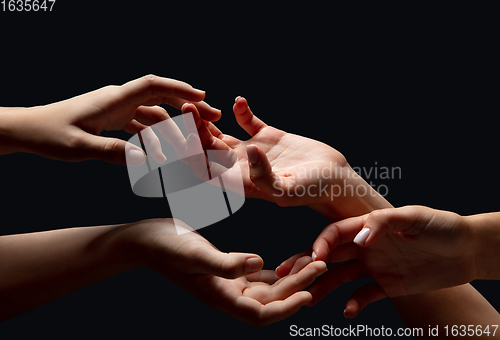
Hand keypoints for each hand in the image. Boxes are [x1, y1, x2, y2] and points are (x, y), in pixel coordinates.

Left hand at [4, 75, 219, 163]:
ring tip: (192, 140)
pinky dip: (155, 135)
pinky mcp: (111, 118)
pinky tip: (164, 151)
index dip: (180, 89)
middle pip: (160, 98)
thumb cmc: (50, 134)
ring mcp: (115, 108)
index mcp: (113, 99)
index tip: (204, 98)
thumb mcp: (80, 147)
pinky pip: (140, 124)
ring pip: (152, 114)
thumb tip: (146, 161)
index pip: (153, 86)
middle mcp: (118, 99)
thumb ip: (113, 152)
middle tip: (212, 119)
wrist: (28, 130)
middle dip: (187, 107)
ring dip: (173, 125)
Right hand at [127, 218, 326, 325]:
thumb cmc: (167, 247)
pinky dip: (276, 271)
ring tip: (311, 261)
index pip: (261, 314)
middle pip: (270, 301)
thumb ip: (226, 263)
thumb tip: (260, 264)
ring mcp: (227, 284)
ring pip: (267, 289)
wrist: (147, 240)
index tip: (310, 294)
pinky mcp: (227, 272)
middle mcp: (227, 295)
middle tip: (320, 265)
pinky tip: (288, 260)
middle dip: (297, 287)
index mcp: (220, 297)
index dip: (286, 308)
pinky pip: (258, 277)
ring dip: (290, 279)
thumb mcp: (195, 254)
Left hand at [180, 97, 352, 210]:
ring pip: (221, 134)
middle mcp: (241, 166)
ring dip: (208, 119)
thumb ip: (264, 177)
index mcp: (239, 182)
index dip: (191, 152)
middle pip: (207, 148)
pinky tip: (240, 101)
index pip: (205, 169)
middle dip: (193, 130)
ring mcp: (252, 150)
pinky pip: (248, 121)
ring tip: (198, 101)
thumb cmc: (313, 190)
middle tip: (186, 108)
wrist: (335, 179)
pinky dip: (241, 111)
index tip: (188, 133)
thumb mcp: (289, 190)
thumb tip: (250, 152)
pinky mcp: (268, 136)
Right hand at [277, 206, 476, 317]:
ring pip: (341, 277)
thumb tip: (358, 238)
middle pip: (330, 256)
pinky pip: (365, 295)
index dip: (321, 244)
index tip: (313, 258)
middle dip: (307, 265)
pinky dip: (354, 303)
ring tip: (308, 300)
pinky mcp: (388, 285)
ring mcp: (375, 267)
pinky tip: (347, 311)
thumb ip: (384, 223)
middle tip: (286, 276)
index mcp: (368, 227)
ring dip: (324, 287)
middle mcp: (366, 247)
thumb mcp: (415, 217)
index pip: (335, 234)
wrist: (467, 250)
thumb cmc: (442, 226)